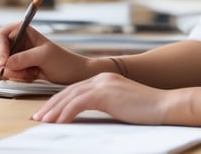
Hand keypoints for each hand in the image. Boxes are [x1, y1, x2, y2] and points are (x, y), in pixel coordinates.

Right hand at [0, 23, 93, 85]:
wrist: (73, 74)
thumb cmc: (62, 61)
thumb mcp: (44, 57)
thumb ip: (24, 58)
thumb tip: (6, 63)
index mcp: (24, 31)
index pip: (1, 35)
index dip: (0, 47)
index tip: (5, 60)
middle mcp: (19, 42)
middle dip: (7, 65)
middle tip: (22, 72)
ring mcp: (19, 56)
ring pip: (3, 67)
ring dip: (15, 73)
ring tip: (33, 72)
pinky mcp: (20, 68)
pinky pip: (10, 75)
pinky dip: (19, 78)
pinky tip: (32, 76)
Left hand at [32, 72, 170, 123]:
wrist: (163, 105)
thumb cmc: (144, 110)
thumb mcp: (119, 105)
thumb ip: (103, 105)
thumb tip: (86, 117)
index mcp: (104, 79)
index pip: (74, 89)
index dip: (58, 101)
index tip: (46, 113)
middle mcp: (101, 78)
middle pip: (69, 91)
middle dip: (51, 105)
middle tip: (37, 118)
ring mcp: (104, 84)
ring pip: (71, 96)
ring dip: (54, 110)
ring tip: (42, 122)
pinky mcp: (106, 93)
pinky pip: (79, 103)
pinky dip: (66, 113)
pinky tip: (58, 123)